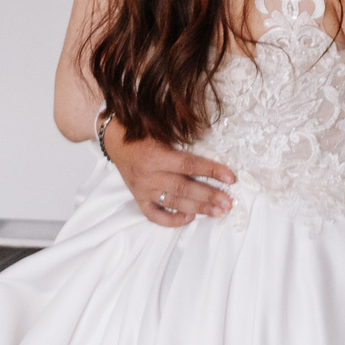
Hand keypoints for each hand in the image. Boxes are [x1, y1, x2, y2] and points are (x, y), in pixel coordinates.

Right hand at [107, 133, 234, 224]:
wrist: (114, 140)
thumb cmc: (141, 131)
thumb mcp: (159, 125)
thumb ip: (180, 128)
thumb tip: (206, 126)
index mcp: (155, 156)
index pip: (188, 166)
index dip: (210, 171)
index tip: (230, 177)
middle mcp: (149, 176)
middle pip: (184, 188)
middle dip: (208, 196)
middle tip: (228, 202)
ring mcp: (143, 190)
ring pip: (174, 203)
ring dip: (198, 208)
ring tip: (218, 212)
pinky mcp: (139, 199)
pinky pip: (154, 215)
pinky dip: (171, 220)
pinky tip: (189, 218)